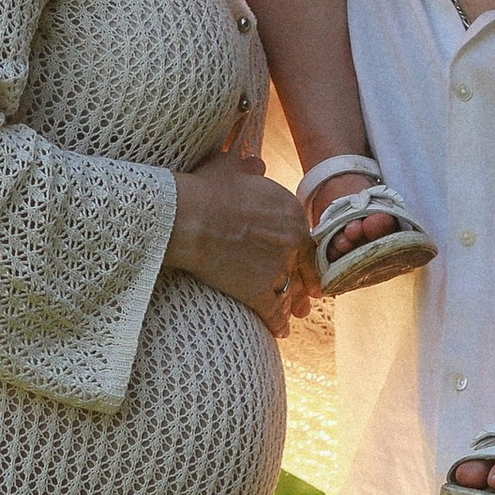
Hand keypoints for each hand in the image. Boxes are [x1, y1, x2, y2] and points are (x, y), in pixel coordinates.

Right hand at [168, 148, 315, 334]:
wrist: (188, 218)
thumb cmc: (205, 189)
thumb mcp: (228, 169)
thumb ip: (247, 168)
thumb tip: (257, 163)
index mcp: (291, 211)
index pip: (303, 236)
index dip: (300, 250)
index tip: (296, 257)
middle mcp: (292, 241)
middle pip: (303, 266)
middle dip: (304, 279)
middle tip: (306, 292)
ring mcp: (278, 269)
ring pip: (292, 291)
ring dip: (295, 303)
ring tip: (296, 313)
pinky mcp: (260, 293)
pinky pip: (275, 313)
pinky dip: (279, 323)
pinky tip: (281, 331)